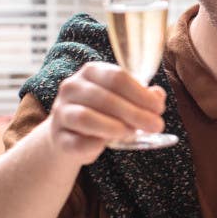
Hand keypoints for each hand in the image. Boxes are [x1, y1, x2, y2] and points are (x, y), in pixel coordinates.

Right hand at [47, 62, 166, 163]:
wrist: (70, 135)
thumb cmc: (103, 113)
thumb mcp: (123, 100)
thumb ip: (142, 96)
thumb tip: (158, 95)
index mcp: (91, 72)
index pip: (117, 77)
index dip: (141, 94)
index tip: (159, 109)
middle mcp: (72, 87)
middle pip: (105, 97)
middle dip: (135, 113)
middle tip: (156, 126)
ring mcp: (61, 112)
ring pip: (86, 117)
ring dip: (114, 127)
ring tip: (132, 133)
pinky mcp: (57, 137)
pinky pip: (76, 142)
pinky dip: (94, 145)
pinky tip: (106, 145)